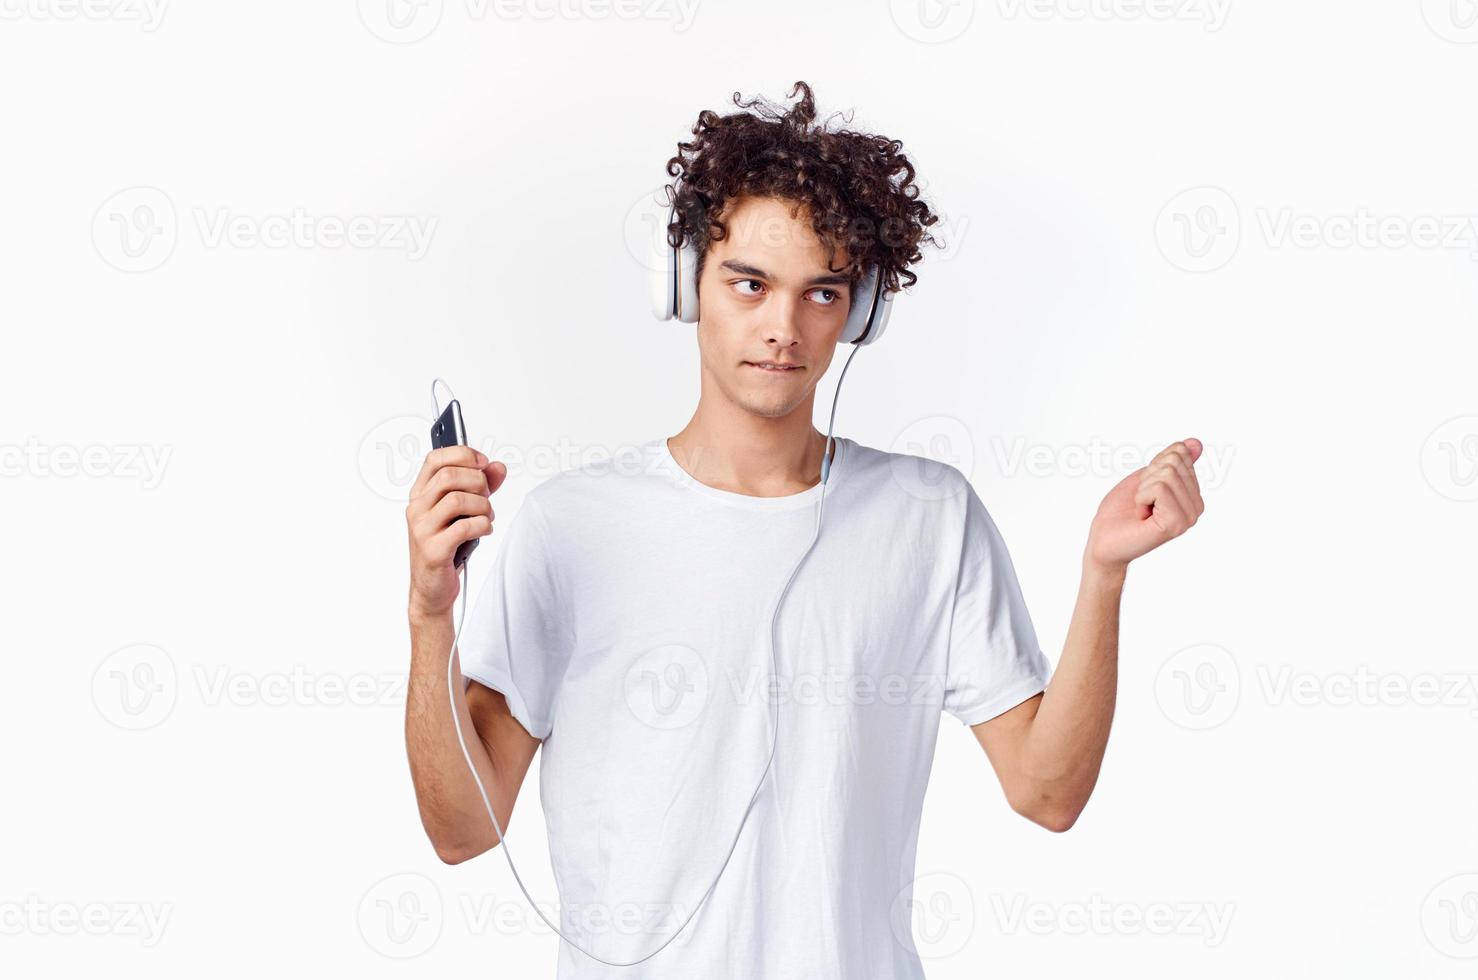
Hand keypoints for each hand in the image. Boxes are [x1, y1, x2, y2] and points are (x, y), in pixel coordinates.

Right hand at [406, 446, 506, 621]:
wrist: (431, 589)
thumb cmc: (446, 547)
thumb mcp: (462, 513)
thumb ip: (480, 487)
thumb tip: (498, 467)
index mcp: (420, 494)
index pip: (435, 459)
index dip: (463, 454)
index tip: (483, 462)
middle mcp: (416, 508)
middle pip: (449, 476)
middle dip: (478, 483)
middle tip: (487, 498)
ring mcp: (422, 529)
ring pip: (457, 499)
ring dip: (483, 506)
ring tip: (486, 517)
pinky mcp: (433, 550)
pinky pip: (465, 526)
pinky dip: (483, 525)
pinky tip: (484, 530)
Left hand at [1085, 438, 1204, 575]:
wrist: (1103, 543)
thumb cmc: (1121, 512)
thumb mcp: (1146, 477)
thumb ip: (1172, 461)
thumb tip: (1195, 442)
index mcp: (1192, 494)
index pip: (1179, 453)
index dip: (1152, 467)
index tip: (1145, 490)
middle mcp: (1196, 506)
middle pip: (1174, 461)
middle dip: (1148, 477)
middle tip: (1141, 501)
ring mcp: (1188, 517)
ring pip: (1167, 474)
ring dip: (1143, 489)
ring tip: (1141, 510)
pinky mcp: (1176, 524)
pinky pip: (1160, 488)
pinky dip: (1141, 497)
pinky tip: (1142, 516)